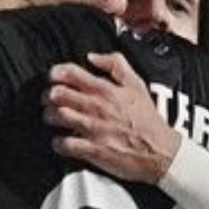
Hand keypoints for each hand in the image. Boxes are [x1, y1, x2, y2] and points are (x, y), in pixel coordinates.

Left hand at [46, 52, 179, 182]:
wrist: (161, 152)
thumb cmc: (147, 119)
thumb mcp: (137, 85)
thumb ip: (116, 65)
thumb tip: (92, 56)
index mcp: (106, 90)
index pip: (70, 73)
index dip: (55, 74)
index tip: (52, 79)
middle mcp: (97, 107)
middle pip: (57, 94)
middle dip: (47, 96)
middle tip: (50, 101)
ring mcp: (94, 129)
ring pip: (56, 116)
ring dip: (50, 117)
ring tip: (54, 119)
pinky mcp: (93, 150)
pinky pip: (63, 144)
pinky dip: (58, 143)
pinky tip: (61, 142)